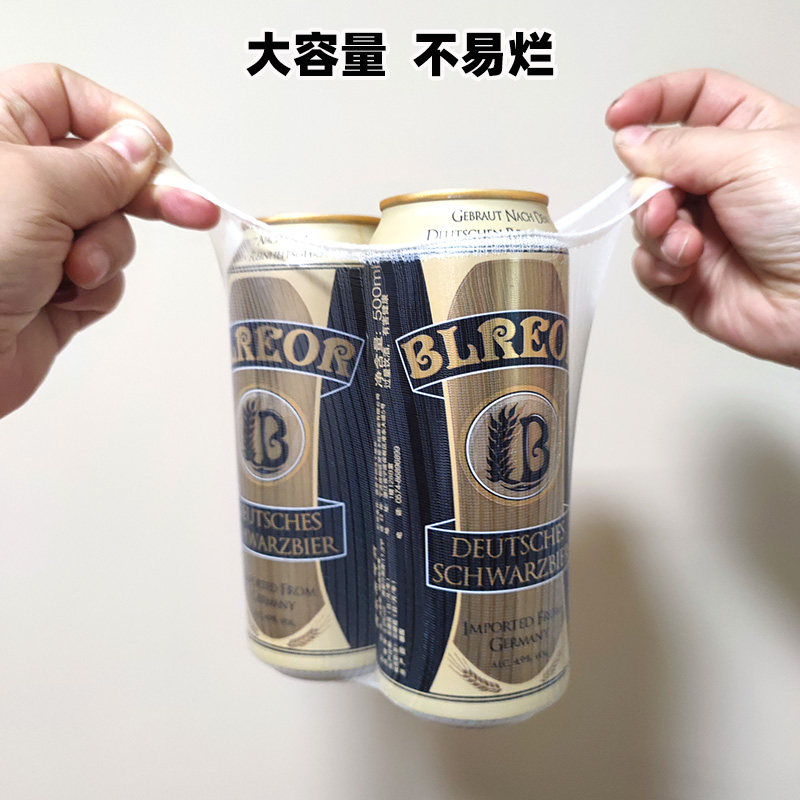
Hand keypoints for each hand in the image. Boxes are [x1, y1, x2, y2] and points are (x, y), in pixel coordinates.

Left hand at [0, 63, 219, 416]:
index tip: (158, 148)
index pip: (65, 97)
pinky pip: (106, 275)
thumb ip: (102, 164)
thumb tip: (141, 145)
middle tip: (193, 209)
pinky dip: (97, 286)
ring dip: (106, 250)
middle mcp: (18, 183)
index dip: (117, 118)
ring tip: (73, 271)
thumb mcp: (38, 189)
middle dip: (145, 192)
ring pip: (112, 227)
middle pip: (103, 167)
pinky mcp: (56, 287)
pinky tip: (65, 297)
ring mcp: (38, 237)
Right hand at [606, 68, 799, 367]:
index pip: (693, 100)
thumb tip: (629, 140)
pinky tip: (686, 265)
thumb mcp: (749, 157)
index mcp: (751, 134)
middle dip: (649, 185)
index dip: (652, 102)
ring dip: (654, 228)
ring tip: (684, 241)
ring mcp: (704, 230)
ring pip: (645, 217)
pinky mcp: (688, 276)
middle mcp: (724, 182)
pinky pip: (647, 263)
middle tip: (665, 200)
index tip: (618, 117)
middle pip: (655, 166)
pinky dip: (658, 262)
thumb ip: (678, 146)